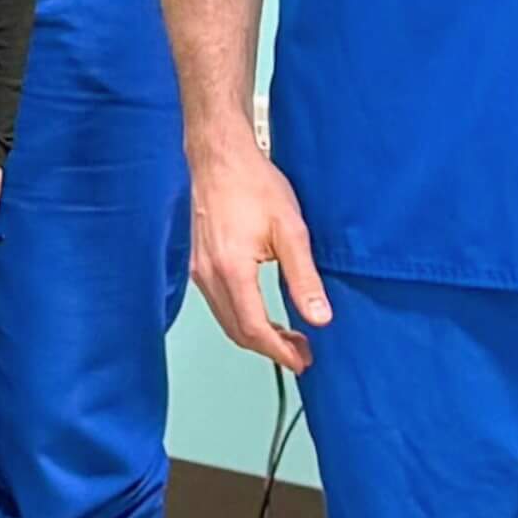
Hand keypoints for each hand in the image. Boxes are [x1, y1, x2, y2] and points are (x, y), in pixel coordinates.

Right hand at [189, 137, 330, 371]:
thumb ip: (304, 277)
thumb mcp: (290, 229)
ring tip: (288, 337)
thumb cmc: (253, 184)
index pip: (253, 328)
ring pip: (225, 319)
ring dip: (255, 334)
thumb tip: (319, 318)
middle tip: (302, 354)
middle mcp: (208, 274)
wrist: (219, 156)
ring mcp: (199, 268)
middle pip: (236, 330)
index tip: (302, 361)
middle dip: (269, 348)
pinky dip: (241, 317)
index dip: (279, 351)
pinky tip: (262, 312)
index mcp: (231, 269)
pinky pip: (218, 302)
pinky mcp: (199, 261)